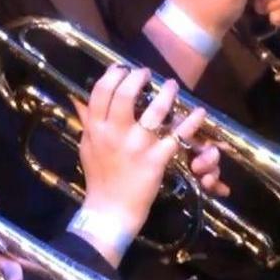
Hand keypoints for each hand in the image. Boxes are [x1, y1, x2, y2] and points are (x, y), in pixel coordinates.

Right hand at [74, 65, 208, 231]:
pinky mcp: (156, 159)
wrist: (110, 210)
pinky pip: (177, 136)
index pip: (102, 91)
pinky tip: (199, 112)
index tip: (123, 68)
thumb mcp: (86, 147)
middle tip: (147, 74)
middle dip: (138, 77)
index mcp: (96, 129)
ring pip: (155, 110)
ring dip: (166, 94)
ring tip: (171, 85)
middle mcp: (114, 133)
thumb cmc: (99, 178)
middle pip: (126, 94)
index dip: (114, 74)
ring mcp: (136, 146)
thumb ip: (87, 122)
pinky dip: (190, 122)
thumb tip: (80, 99)